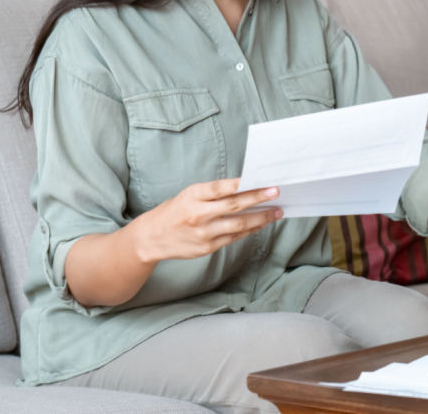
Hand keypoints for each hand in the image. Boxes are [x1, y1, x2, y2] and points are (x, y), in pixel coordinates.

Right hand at [135, 177, 281, 263]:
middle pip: (234, 205)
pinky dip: (250, 229)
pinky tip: (261, 223)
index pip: (222, 187)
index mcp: (192, 195)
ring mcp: (203, 233)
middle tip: (277, 192)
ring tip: (277, 212)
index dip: (244, 184)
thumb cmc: (174, 211)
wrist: (151, 238)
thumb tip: (245, 188)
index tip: (263, 180)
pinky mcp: (207, 248)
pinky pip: (234, 237)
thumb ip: (213, 193)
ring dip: (261, 217)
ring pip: (239, 224)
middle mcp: (198, 214)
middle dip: (258, 198)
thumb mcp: (189, 195)